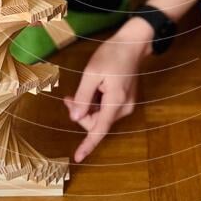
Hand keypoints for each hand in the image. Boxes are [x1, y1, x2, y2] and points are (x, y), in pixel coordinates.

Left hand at [64, 17, 152, 162]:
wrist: (133, 42)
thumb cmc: (112, 54)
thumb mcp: (92, 73)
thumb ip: (83, 97)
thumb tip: (75, 118)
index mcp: (116, 102)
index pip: (100, 130)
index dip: (88, 145)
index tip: (77, 158)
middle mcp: (124, 108)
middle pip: (97, 121)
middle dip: (81, 113)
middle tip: (68, 98)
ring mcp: (127, 104)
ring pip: (101, 115)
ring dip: (88, 107)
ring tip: (79, 91)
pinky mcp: (126, 99)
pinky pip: (107, 108)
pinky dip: (96, 103)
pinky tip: (93, 89)